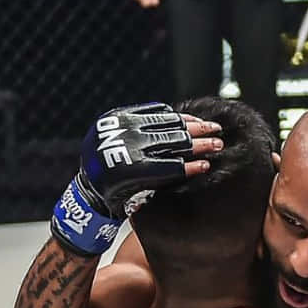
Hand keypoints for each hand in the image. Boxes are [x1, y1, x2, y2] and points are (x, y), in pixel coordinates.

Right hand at [51, 104, 222, 255]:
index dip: (185, 118)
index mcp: (120, 117)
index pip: (161, 113)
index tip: (200, 122)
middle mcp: (125, 130)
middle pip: (172, 127)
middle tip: (217, 131)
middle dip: (198, 129)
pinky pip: (172, 167)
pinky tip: (204, 166)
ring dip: (199, 145)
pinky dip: (190, 166)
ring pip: (175, 144)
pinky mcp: (138, 171)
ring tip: (216, 146)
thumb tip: (184, 121)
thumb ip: (141, 127)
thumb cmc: (109, 167)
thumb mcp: (116, 136)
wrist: (90, 195)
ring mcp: (132, 149)